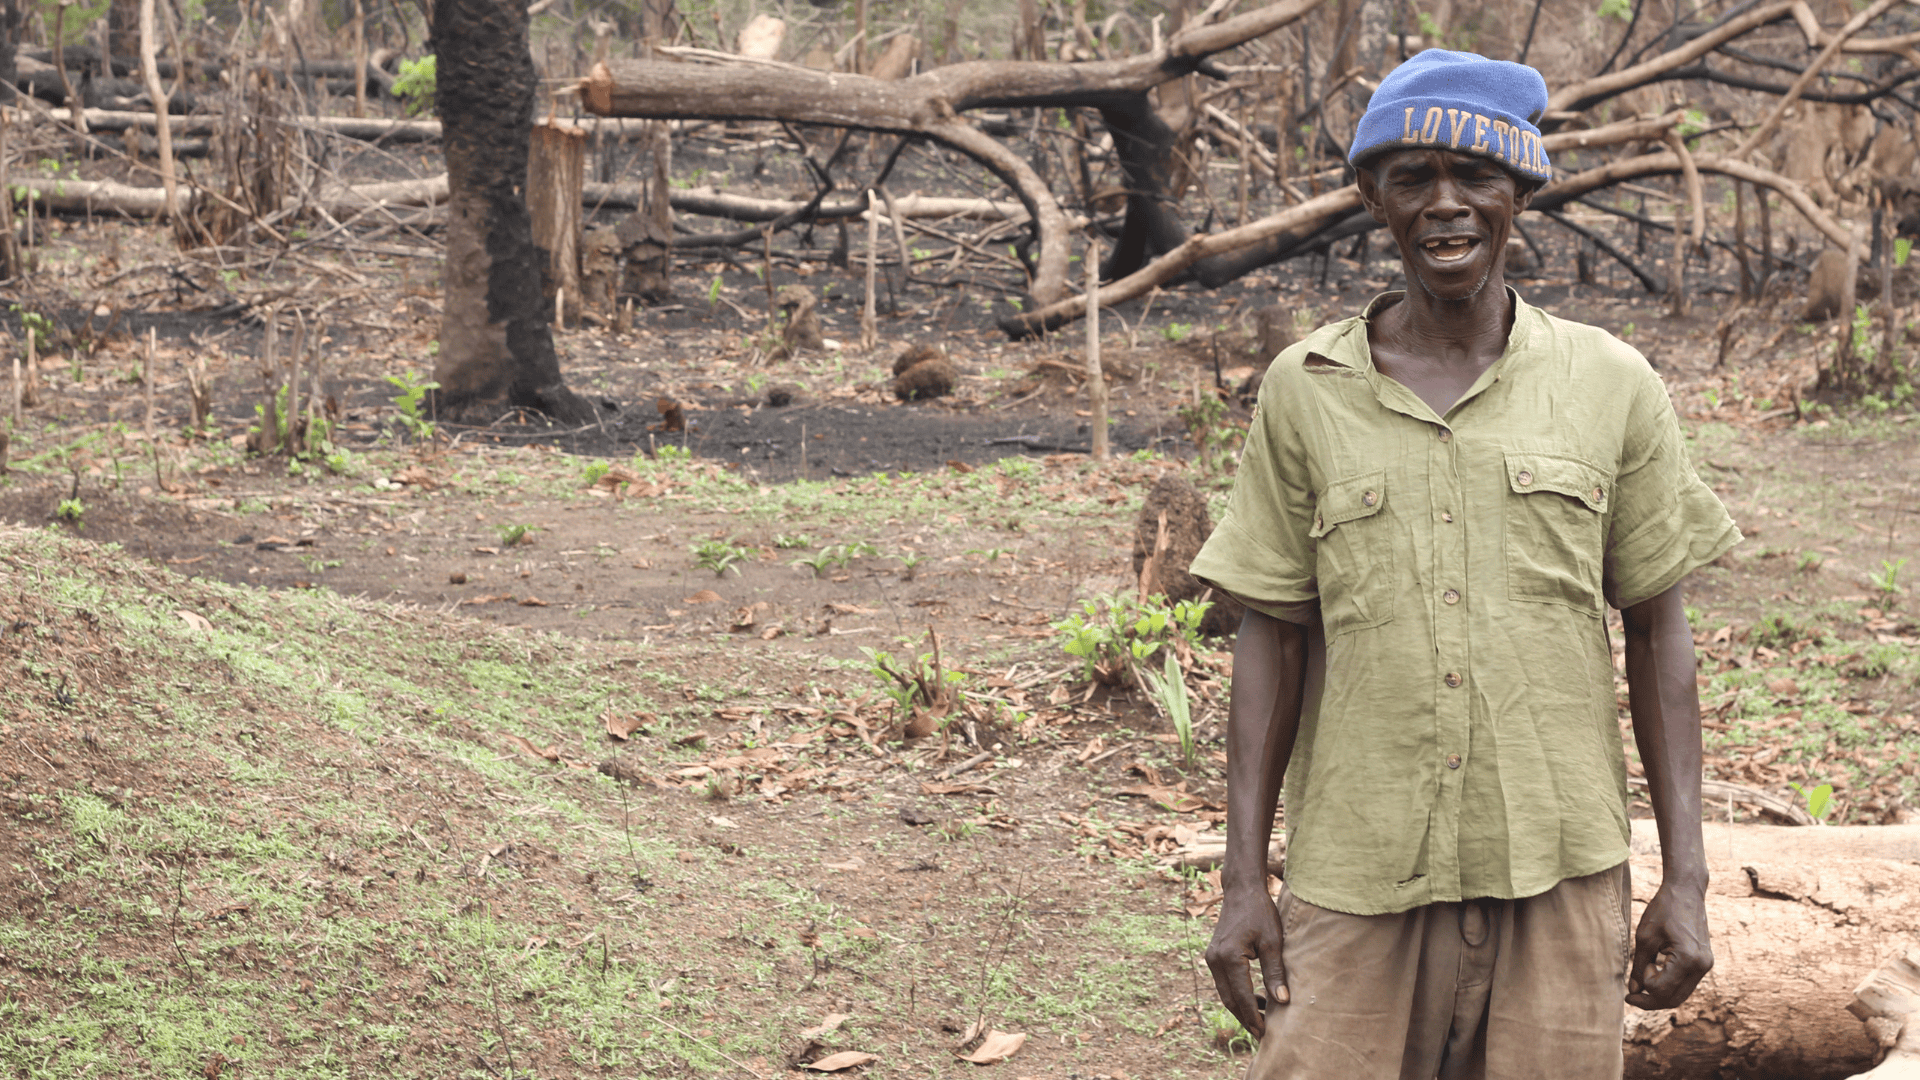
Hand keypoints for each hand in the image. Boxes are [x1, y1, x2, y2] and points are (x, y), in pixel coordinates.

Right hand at [1204, 886, 1287, 1039]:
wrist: (1241, 891)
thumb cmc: (1260, 913)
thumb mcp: (1273, 942)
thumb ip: (1275, 972)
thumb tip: (1282, 1002)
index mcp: (1228, 957)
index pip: (1242, 996)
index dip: (1253, 1017)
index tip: (1265, 1034)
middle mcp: (1215, 960)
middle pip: (1229, 999)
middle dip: (1245, 1018)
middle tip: (1262, 1035)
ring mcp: (1212, 958)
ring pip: (1225, 993)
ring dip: (1241, 1008)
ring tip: (1261, 1020)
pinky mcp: (1214, 956)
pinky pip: (1224, 982)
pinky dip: (1237, 994)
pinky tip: (1255, 999)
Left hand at [1626, 881, 1712, 1009]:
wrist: (1686, 891)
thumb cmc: (1663, 909)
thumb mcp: (1645, 937)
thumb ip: (1639, 966)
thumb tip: (1634, 990)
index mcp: (1688, 959)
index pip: (1661, 990)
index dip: (1644, 983)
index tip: (1641, 964)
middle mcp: (1702, 966)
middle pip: (1674, 1000)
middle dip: (1650, 1001)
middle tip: (1630, 997)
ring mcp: (1706, 965)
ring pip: (1681, 994)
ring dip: (1660, 994)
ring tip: (1641, 985)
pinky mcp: (1704, 962)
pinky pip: (1685, 983)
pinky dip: (1669, 984)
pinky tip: (1655, 974)